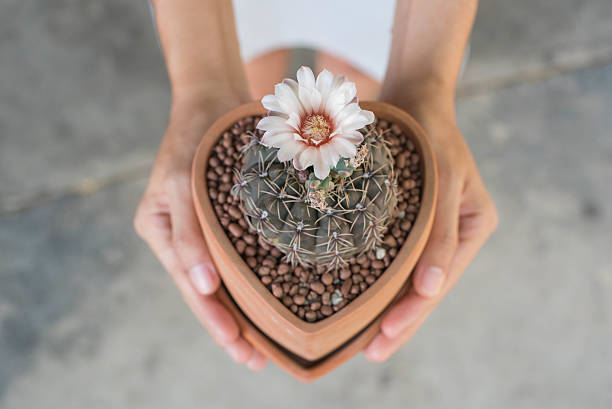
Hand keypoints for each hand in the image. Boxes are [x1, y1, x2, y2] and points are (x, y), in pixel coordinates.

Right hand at [134, 97, 265, 369]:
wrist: (212, 101)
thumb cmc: (193, 138)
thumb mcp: (183, 181)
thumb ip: (187, 235)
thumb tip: (203, 287)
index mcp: (159, 231)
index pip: (191, 286)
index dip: (215, 321)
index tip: (241, 350)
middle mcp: (179, 237)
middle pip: (207, 292)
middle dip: (230, 328)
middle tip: (256, 360)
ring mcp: (202, 230)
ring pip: (223, 280)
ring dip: (243, 311)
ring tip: (264, 346)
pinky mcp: (225, 220)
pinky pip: (237, 257)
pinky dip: (252, 281)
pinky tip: (271, 299)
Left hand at [363, 101, 497, 361]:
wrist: (413, 96)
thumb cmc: (431, 132)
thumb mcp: (443, 180)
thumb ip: (442, 234)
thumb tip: (431, 289)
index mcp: (474, 226)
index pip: (440, 281)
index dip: (412, 312)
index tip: (384, 338)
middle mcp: (455, 233)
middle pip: (425, 288)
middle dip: (399, 322)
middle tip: (371, 353)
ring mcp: (432, 228)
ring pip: (409, 278)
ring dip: (388, 309)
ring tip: (365, 342)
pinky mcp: (409, 220)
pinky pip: (395, 258)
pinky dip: (379, 281)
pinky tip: (359, 300)